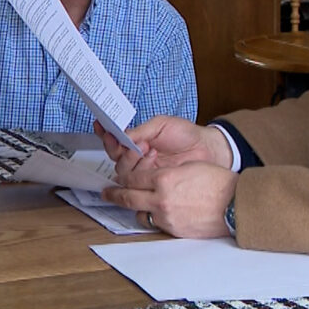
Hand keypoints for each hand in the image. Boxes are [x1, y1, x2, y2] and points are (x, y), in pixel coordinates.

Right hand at [96, 116, 230, 185]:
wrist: (208, 150)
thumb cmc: (186, 134)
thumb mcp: (162, 124)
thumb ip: (141, 130)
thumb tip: (122, 136)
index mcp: (137, 141)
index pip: (115, 140)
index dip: (106, 134)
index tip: (101, 126)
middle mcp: (137, 157)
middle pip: (115, 159)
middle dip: (121, 150)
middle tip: (136, 144)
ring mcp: (144, 171)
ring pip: (123, 172)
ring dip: (133, 160)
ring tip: (151, 150)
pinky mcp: (153, 183)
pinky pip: (137, 182)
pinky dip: (142, 170)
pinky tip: (154, 159)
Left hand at [102, 162, 235, 238]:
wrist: (234, 204)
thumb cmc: (218, 182)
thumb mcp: (189, 167)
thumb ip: (166, 172)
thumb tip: (152, 176)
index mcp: (164, 179)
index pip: (133, 178)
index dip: (125, 176)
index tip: (120, 177)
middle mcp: (161, 200)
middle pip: (128, 197)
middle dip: (114, 195)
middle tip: (105, 193)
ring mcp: (167, 217)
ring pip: (140, 214)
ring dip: (135, 208)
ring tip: (133, 205)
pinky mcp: (174, 231)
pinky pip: (157, 224)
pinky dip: (154, 217)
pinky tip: (157, 213)